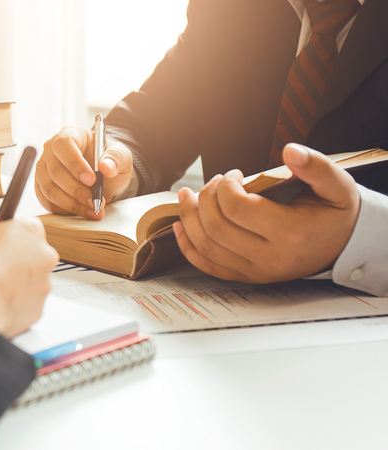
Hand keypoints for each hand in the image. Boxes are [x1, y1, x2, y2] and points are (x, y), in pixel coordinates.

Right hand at [0, 218, 58, 337]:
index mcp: (30, 230)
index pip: (24, 227)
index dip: (6, 235)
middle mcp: (44, 255)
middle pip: (32, 254)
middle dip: (14, 258)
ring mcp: (44, 283)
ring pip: (31, 280)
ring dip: (15, 281)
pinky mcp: (39, 308)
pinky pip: (27, 302)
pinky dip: (13, 302)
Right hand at [35, 126, 133, 218]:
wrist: (103, 177)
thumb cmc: (108, 161)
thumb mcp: (121, 155)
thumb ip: (116, 158)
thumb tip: (106, 167)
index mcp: (69, 135)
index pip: (63, 145)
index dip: (75, 164)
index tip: (92, 180)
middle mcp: (51, 150)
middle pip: (55, 171)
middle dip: (77, 190)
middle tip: (96, 201)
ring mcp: (43, 169)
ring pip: (50, 189)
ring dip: (72, 204)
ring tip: (93, 210)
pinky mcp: (41, 187)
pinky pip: (48, 202)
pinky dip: (66, 210)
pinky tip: (83, 212)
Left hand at [172, 144, 359, 282]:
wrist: (344, 247)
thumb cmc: (336, 214)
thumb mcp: (337, 186)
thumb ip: (316, 166)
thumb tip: (290, 150)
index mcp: (289, 233)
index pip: (237, 208)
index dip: (224, 186)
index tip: (231, 175)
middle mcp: (269, 258)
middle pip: (216, 228)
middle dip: (204, 199)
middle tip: (211, 183)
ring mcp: (256, 271)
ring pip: (206, 247)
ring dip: (188, 219)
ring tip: (186, 197)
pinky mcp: (247, 277)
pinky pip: (208, 266)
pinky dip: (188, 246)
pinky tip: (180, 226)